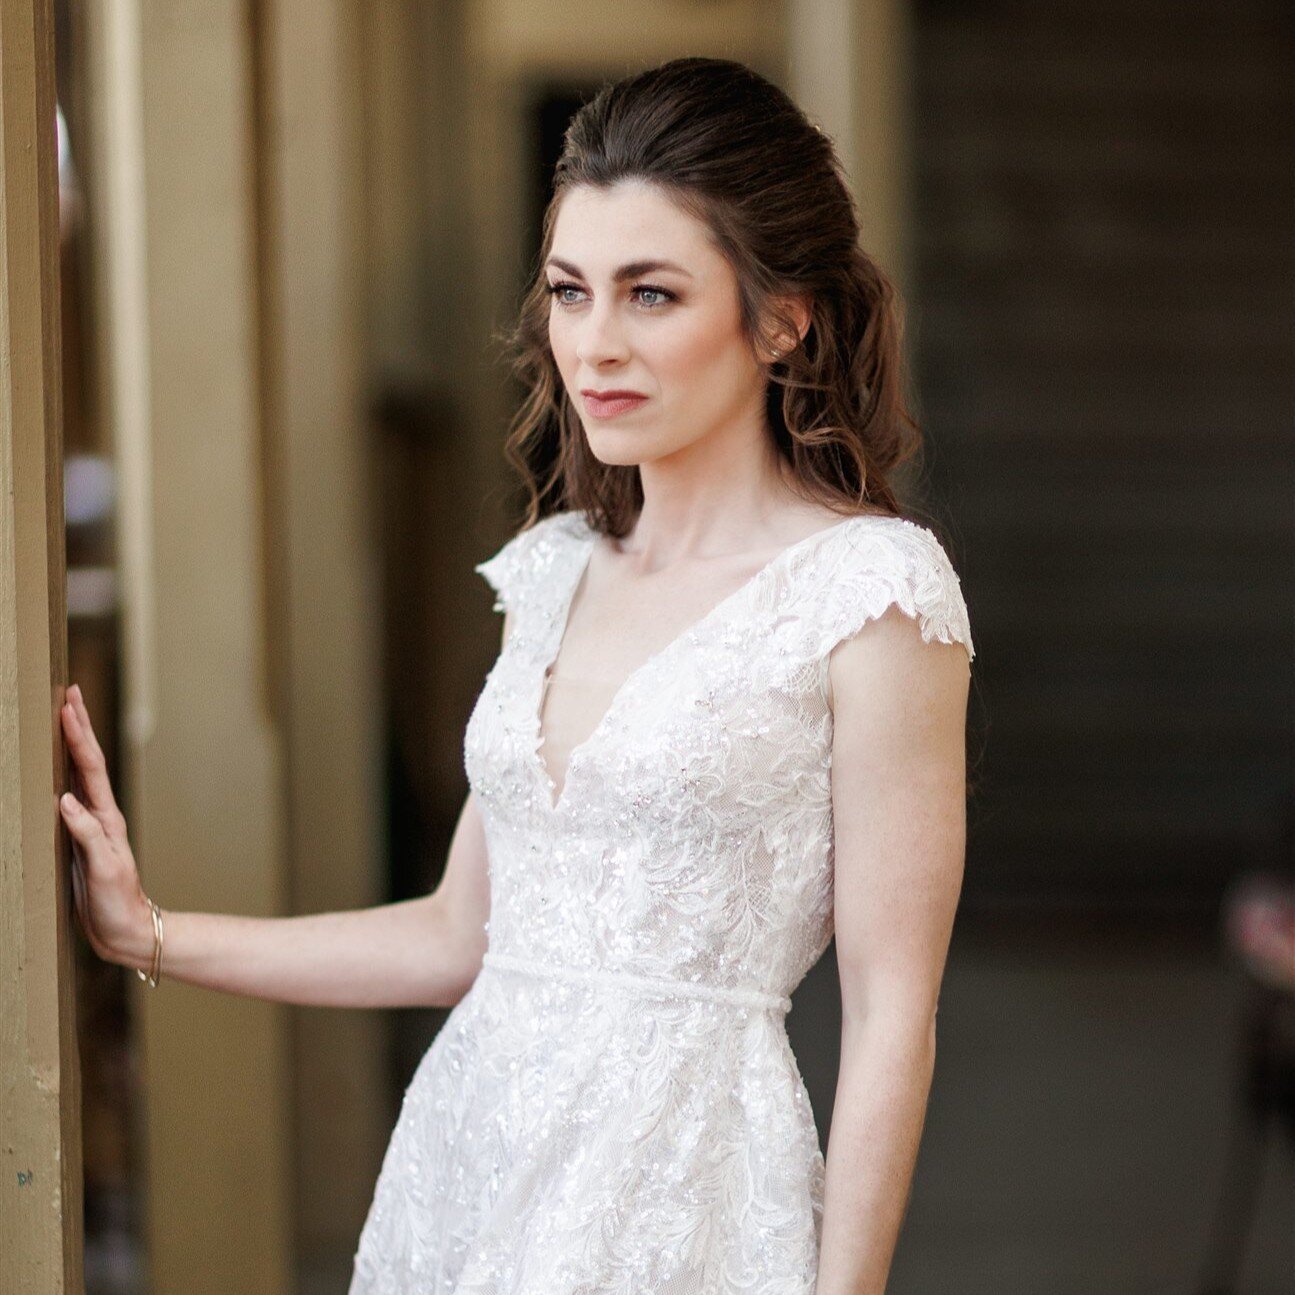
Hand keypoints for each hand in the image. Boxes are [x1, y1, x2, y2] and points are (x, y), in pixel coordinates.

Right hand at [58, 683, 154, 968]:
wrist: (125, 930)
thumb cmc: (117, 902)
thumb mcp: (104, 869)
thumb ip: (87, 835)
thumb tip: (64, 800)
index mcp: (106, 818)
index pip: (90, 767)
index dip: (79, 735)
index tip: (68, 703)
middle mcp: (99, 815)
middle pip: (86, 762)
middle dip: (78, 726)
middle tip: (68, 692)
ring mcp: (89, 826)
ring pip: (77, 776)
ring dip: (71, 745)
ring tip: (62, 718)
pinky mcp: (78, 841)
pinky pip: (66, 798)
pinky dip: (59, 776)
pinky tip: (49, 771)